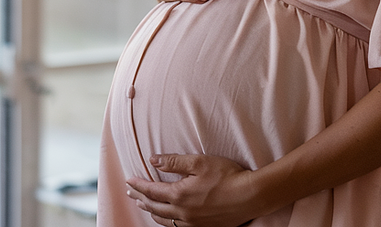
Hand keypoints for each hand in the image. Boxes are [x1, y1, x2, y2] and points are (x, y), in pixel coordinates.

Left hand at [126, 154, 262, 226]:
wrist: (251, 197)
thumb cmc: (227, 176)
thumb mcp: (200, 162)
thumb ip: (175, 162)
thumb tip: (153, 160)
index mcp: (179, 195)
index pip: (152, 191)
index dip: (138, 185)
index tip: (129, 180)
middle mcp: (183, 212)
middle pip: (154, 207)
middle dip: (140, 199)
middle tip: (130, 193)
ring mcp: (192, 223)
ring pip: (165, 220)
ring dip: (151, 212)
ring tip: (144, 206)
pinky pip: (177, 226)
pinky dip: (167, 221)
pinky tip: (167, 218)